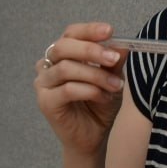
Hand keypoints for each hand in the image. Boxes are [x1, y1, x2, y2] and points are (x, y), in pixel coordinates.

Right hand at [34, 22, 127, 156]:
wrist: (93, 136)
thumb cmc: (99, 105)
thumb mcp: (112, 79)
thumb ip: (114, 62)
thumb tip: (122, 44)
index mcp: (63, 54)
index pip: (71, 33)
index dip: (89, 30)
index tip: (109, 31)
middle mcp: (48, 65)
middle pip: (63, 46)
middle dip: (91, 50)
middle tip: (114, 58)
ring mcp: (44, 83)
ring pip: (66, 68)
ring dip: (96, 75)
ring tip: (115, 85)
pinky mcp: (45, 102)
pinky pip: (67, 89)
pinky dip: (89, 91)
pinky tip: (103, 97)